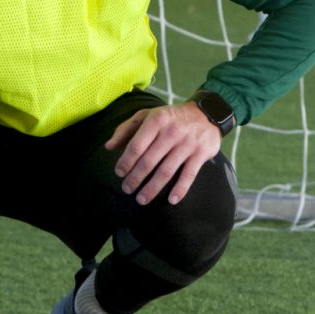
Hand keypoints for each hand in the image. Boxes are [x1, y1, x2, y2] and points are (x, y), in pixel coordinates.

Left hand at [106, 101, 221, 205]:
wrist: (206, 113)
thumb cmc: (170, 117)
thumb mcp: (147, 115)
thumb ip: (126, 129)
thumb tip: (108, 147)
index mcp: (156, 121)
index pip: (137, 145)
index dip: (126, 162)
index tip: (119, 173)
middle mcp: (171, 132)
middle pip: (149, 161)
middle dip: (135, 178)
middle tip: (127, 189)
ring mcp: (187, 144)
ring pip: (166, 171)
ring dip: (153, 188)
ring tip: (141, 199)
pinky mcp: (201, 154)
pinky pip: (189, 175)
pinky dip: (180, 189)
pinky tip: (172, 200)